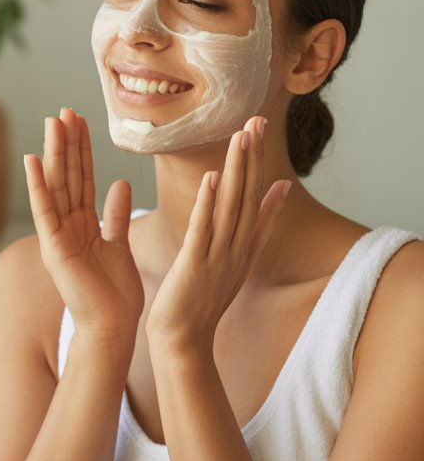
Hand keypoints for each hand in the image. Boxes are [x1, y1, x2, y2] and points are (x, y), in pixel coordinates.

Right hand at [24, 108, 143, 342]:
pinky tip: (32, 161)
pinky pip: (44, 211)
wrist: (112, 327)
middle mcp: (66, 226)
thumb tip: (120, 183)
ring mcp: (57, 236)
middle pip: (67, 176)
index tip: (81, 120)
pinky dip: (37, 186)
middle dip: (66, 143)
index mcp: (82, 225)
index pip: (82, 178)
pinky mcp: (53, 248)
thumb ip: (114, 215)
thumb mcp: (119, 245)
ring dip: (52, 154)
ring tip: (51, 123)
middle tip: (65, 110)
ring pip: (56, 186)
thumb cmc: (116, 295)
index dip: (82, 149)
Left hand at [146, 116, 291, 353]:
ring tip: (240, 136)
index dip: (257, 161)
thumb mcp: (235, 261)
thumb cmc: (201, 302)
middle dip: (251, 156)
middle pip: (246, 194)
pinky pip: (204, 230)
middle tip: (256, 118)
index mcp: (240, 245)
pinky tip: (214, 178)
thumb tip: (277, 191)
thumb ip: (256, 226)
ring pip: (230, 206)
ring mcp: (218, 257)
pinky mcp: (196, 266)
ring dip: (236, 170)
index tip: (259, 129)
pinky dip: (210, 203)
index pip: (252, 196)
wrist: (183, 341)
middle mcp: (234, 247)